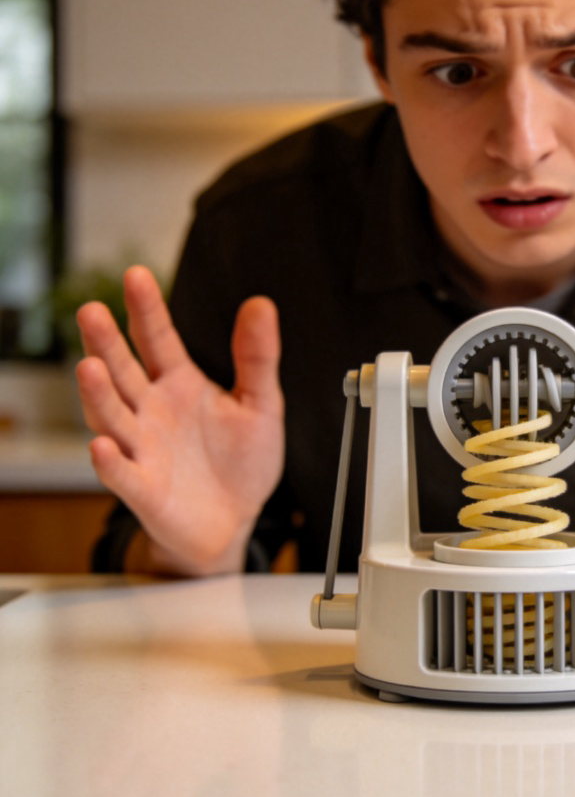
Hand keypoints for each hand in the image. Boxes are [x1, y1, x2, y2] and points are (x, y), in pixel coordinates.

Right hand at [76, 266, 284, 574]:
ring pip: (113, 417)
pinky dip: (111, 462)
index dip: (147, 310)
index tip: (136, 276)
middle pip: (124, 371)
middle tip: (92, 311)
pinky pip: (123, 475)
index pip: (158, 340)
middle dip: (106, 343)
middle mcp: (152, 411)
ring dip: (100, 395)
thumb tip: (261, 304)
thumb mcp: (261, 403)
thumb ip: (257, 357)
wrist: (234, 520)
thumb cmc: (241, 461)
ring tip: (90, 368)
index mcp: (180, 384)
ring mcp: (143, 449)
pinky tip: (103, 445)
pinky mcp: (144, 490)